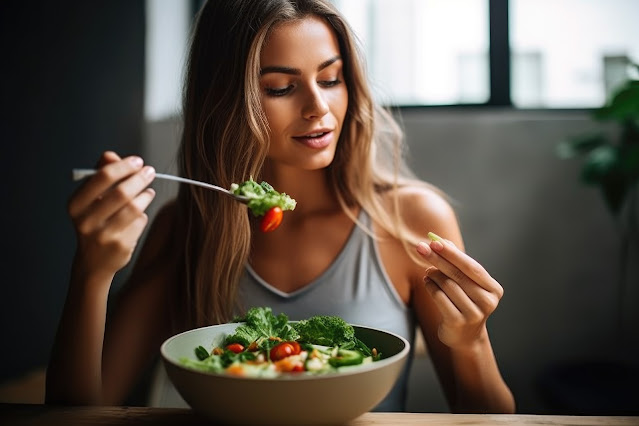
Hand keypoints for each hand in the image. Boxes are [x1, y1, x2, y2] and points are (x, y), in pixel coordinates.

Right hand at [68, 151, 155, 281]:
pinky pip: (139, 222)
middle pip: (121, 193)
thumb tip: (110, 155)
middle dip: (139, 179)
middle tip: (150, 172)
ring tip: (148, 191)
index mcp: (76, 205)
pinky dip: (143, 214)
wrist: (93, 262)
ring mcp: (104, 235)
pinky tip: (142, 212)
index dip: (123, 167)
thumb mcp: (91, 199)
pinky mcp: (120, 246)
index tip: (137, 161)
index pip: (101, 178)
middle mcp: (86, 221)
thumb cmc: (95, 222)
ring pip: (134, 208)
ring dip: (145, 196)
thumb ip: (101, 175)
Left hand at [416, 233, 503, 350]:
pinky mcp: (457, 322)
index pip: (472, 267)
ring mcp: (473, 314)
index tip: (435, 242)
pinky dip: (431, 287)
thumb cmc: (465, 302)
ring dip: (433, 275)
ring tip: (428, 271)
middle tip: (421, 248)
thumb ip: (457, 263)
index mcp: (493, 289)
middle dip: (438, 259)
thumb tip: (441, 241)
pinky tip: (427, 282)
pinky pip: (439, 298)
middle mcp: (487, 302)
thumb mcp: (466, 283)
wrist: (465, 336)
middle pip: (458, 275)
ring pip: (447, 285)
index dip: (453, 254)